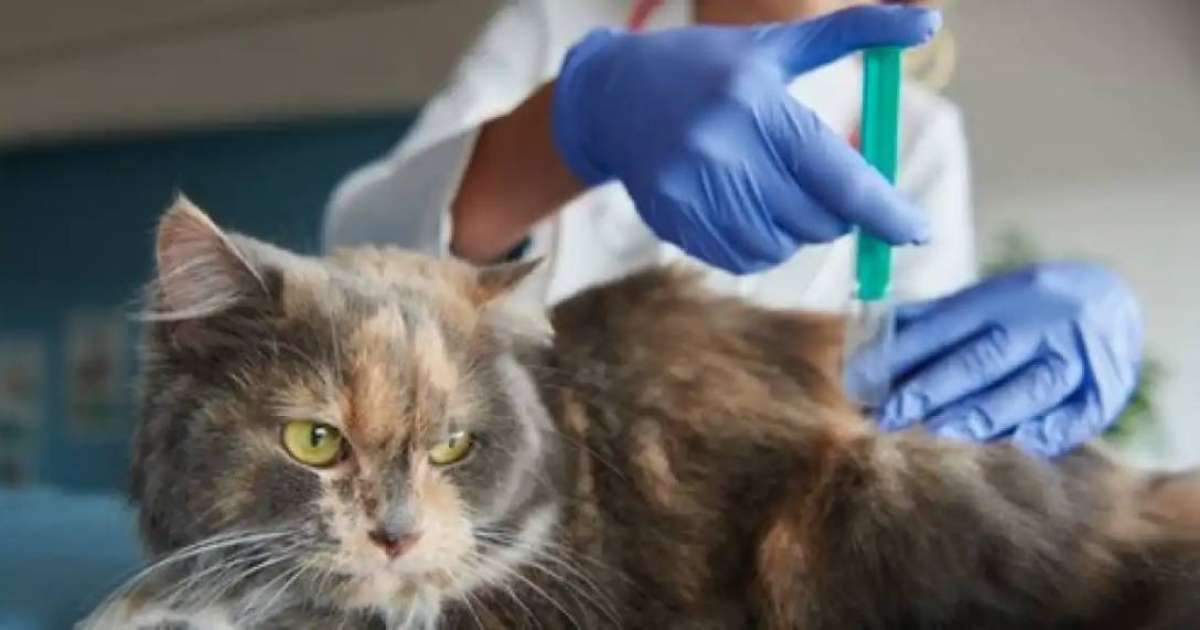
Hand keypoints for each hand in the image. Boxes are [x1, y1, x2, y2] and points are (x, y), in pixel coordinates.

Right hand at [551, 6, 940, 273]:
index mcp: (758, 103)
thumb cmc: (707, 67)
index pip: (839, 176)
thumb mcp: (777, 45)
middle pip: (816, 220)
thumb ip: (853, 32)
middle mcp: (724, 149)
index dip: (885, 211)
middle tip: (821, 186)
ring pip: (782, 246)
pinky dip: (761, 246)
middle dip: (835, 213)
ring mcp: (694, 189)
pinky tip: (748, 211)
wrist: (613, 97)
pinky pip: (743, 259)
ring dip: (796, 231)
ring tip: (776, 192)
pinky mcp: (674, 219)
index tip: (918, 229)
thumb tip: (928, 23)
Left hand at [853, 262, 1142, 456]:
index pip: (946, 326)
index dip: (902, 354)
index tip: (862, 379)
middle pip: (982, 361)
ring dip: (980, 418)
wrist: (1112, 300)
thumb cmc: (1027, 308)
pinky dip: (1042, 435)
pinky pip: (1074, 418)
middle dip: (931, 392)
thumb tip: (866, 341)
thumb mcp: (984, 300)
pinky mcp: (1104, 391)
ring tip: (938, 437)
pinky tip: (1011, 450)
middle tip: (890, 417)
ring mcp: (1078, 357)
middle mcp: (1042, 323)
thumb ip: (931, 320)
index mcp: (1005, 296)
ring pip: (1025, 392)